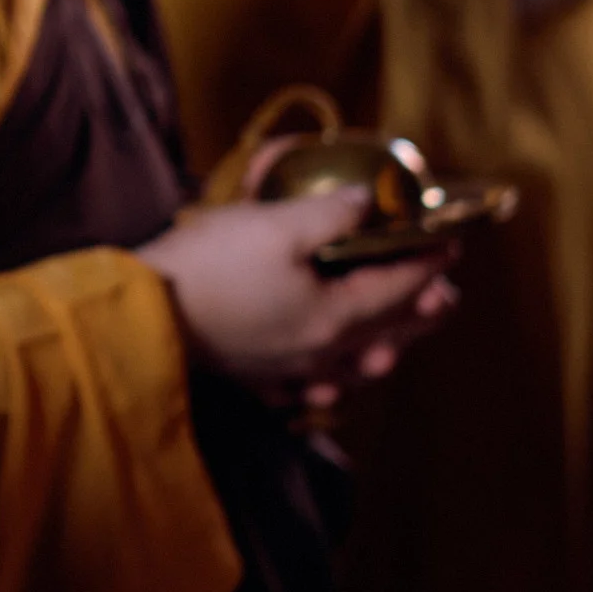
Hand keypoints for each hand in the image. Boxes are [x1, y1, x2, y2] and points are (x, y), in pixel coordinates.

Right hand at [139, 186, 457, 410]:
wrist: (142, 317)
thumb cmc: (210, 267)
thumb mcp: (275, 225)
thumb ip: (332, 212)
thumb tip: (367, 202)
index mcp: (336, 316)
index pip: (401, 287)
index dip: (430, 262)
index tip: (449, 243)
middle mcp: (322, 353)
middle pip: (387, 333)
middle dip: (420, 310)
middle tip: (442, 293)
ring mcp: (288, 372)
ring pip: (352, 369)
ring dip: (382, 351)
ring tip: (393, 343)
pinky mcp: (255, 377)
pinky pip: (307, 390)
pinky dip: (329, 383)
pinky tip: (326, 382)